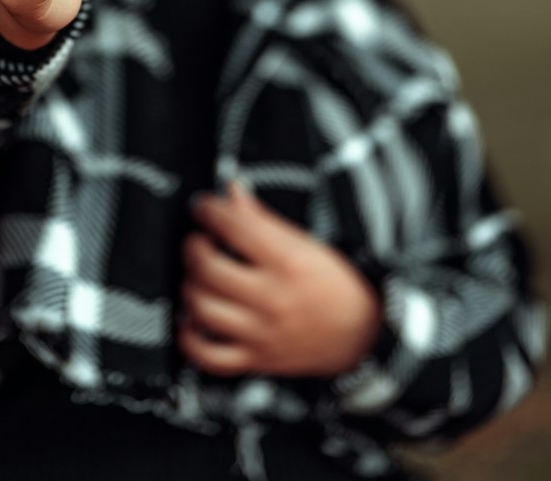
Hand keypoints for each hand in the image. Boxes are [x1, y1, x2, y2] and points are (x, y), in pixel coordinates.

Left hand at [177, 179, 383, 378]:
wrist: (361, 335)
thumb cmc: (334, 284)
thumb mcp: (303, 243)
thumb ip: (262, 219)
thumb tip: (231, 190)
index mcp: (287, 262)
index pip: (234, 227)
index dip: (208, 211)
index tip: (202, 207)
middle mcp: (272, 298)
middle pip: (208, 268)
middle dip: (193, 247)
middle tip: (197, 240)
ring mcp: (262, 332)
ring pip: (202, 309)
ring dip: (189, 286)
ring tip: (195, 275)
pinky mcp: (256, 360)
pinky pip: (209, 356)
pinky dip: (189, 338)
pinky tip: (190, 318)